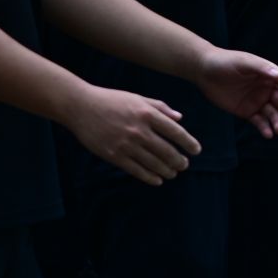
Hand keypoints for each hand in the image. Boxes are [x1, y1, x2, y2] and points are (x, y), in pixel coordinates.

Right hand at [64, 84, 199, 186]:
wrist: (82, 107)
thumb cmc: (112, 100)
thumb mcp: (138, 98)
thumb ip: (160, 107)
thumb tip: (180, 118)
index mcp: (147, 113)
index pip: (175, 132)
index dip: (188, 143)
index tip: (196, 151)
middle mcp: (139, 130)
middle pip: (167, 151)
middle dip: (179, 161)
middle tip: (184, 165)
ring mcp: (127, 144)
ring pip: (154, 163)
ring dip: (167, 171)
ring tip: (173, 173)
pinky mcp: (114, 155)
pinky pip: (137, 170)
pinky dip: (150, 177)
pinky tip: (157, 180)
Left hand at [196, 47, 277, 138]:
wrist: (204, 71)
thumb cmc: (225, 61)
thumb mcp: (244, 62)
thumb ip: (261, 68)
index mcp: (269, 73)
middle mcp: (267, 88)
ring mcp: (258, 100)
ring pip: (274, 114)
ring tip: (277, 130)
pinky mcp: (247, 111)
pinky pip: (260, 122)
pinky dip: (266, 128)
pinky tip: (268, 133)